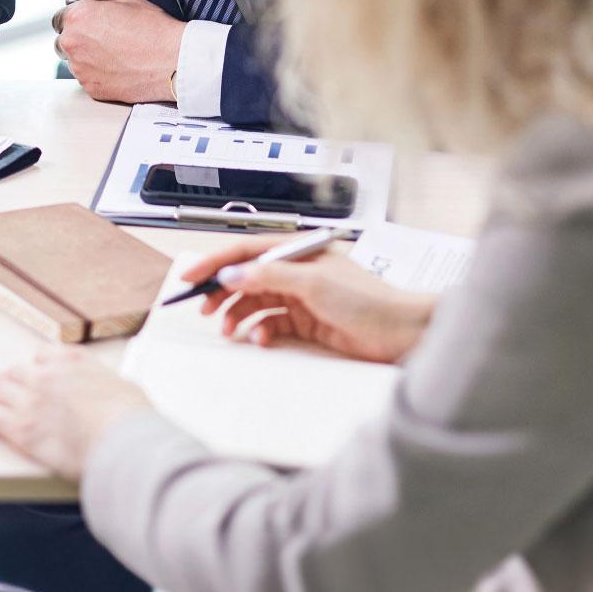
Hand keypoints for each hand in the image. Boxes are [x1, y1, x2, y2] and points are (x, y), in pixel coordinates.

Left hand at [0, 347, 153, 479]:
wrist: (118, 437)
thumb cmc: (129, 416)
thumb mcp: (124, 385)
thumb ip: (107, 385)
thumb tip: (109, 392)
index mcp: (74, 364)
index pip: (45, 355)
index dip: (37, 363)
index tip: (34, 367)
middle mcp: (48, 378)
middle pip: (17, 372)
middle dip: (6, 376)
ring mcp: (31, 403)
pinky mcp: (21, 430)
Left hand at [53, 0, 185, 103]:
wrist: (174, 61)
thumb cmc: (155, 29)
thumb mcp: (127, 2)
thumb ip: (100, 6)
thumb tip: (92, 10)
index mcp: (78, 16)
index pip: (60, 18)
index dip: (75, 21)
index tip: (86, 26)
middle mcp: (72, 42)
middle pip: (63, 42)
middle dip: (78, 41)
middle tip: (102, 42)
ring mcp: (80, 68)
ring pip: (74, 63)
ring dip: (87, 59)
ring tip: (114, 57)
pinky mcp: (91, 88)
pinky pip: (87, 80)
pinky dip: (98, 76)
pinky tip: (118, 70)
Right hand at [183, 240, 436, 364]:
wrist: (401, 332)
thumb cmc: (368, 300)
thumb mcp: (314, 283)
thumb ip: (269, 277)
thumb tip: (231, 275)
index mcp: (298, 251)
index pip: (247, 252)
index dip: (215, 262)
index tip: (190, 276)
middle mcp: (297, 271)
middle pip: (247, 278)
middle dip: (221, 292)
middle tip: (203, 310)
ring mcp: (301, 297)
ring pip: (256, 302)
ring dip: (238, 315)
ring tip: (230, 332)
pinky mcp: (307, 322)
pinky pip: (272, 324)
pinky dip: (260, 331)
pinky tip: (260, 340)